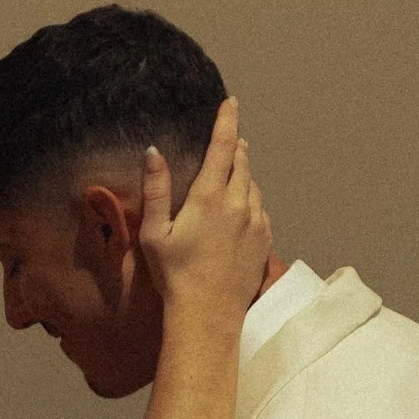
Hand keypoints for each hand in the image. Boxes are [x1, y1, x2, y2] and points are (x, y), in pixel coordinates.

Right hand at [139, 94, 269, 320]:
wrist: (208, 315)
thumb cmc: (175, 276)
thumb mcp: (156, 232)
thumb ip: (156, 190)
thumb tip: (153, 152)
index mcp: (210, 197)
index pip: (224, 146)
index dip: (227, 120)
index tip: (230, 103)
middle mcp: (239, 204)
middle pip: (242, 161)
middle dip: (234, 147)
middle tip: (227, 140)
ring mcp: (256, 222)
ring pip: (252, 184)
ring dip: (242, 174)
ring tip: (229, 175)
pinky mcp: (264, 240)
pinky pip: (260, 208)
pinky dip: (250, 200)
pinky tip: (238, 209)